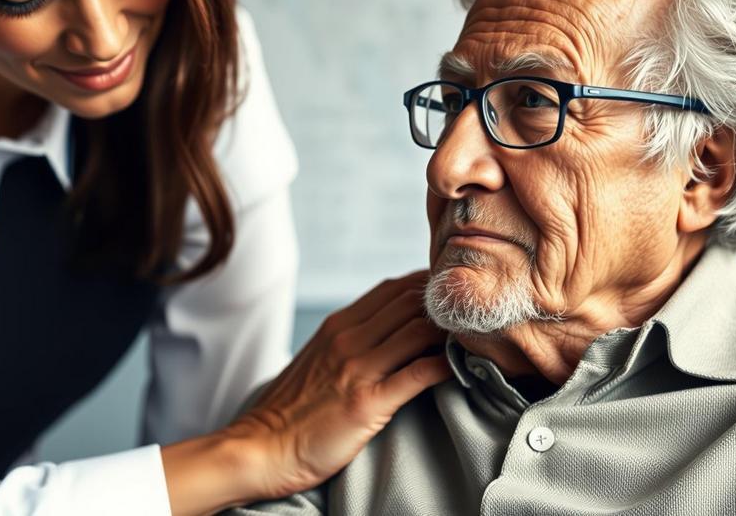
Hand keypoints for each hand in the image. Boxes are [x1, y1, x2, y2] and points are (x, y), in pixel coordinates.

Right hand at [228, 270, 450, 499]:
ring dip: (452, 331)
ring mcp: (357, 369)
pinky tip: (463, 367)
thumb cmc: (290, 410)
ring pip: (419, 330)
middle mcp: (348, 339)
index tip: (452, 295)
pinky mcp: (367, 404)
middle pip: (411, 302)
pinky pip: (418, 374)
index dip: (428, 286)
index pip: (393, 289)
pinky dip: (446, 365)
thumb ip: (348, 340)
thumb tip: (385, 330)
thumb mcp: (317, 359)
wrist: (259, 448)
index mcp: (337, 325)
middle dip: (446, 304)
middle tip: (473, 312)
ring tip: (476, 337)